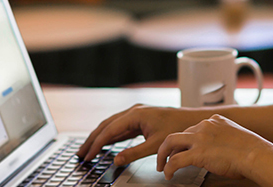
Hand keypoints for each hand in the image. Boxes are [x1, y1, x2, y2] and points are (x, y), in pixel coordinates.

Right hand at [76, 104, 200, 164]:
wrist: (192, 120)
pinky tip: (104, 144)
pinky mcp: (140, 118)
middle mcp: (134, 111)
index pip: (110, 130)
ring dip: (99, 137)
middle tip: (80, 154)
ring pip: (112, 125)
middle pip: (106, 125)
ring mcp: (136, 114)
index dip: (97, 144)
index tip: (88, 155)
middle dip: (92, 140)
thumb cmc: (177, 128)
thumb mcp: (155, 144)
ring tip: (87, 150)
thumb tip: (116, 161)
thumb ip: (134, 153)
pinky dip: (110, 136)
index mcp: (136, 114)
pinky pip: (120, 127)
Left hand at [156, 114, 272, 180]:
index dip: (185, 140)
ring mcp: (200, 138)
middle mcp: (205, 126)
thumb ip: (223, 138)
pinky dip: (169, 167)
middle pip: (179, 133)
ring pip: (171, 142)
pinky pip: (176, 160)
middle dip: (169, 146)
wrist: (255, 154)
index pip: (192, 128)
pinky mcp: (198, 153)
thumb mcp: (235, 136)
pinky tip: (168, 174)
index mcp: (214, 121)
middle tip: (165, 156)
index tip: (182, 148)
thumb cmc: (251, 150)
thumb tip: (219, 150)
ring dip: (163, 154)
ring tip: (161, 165)